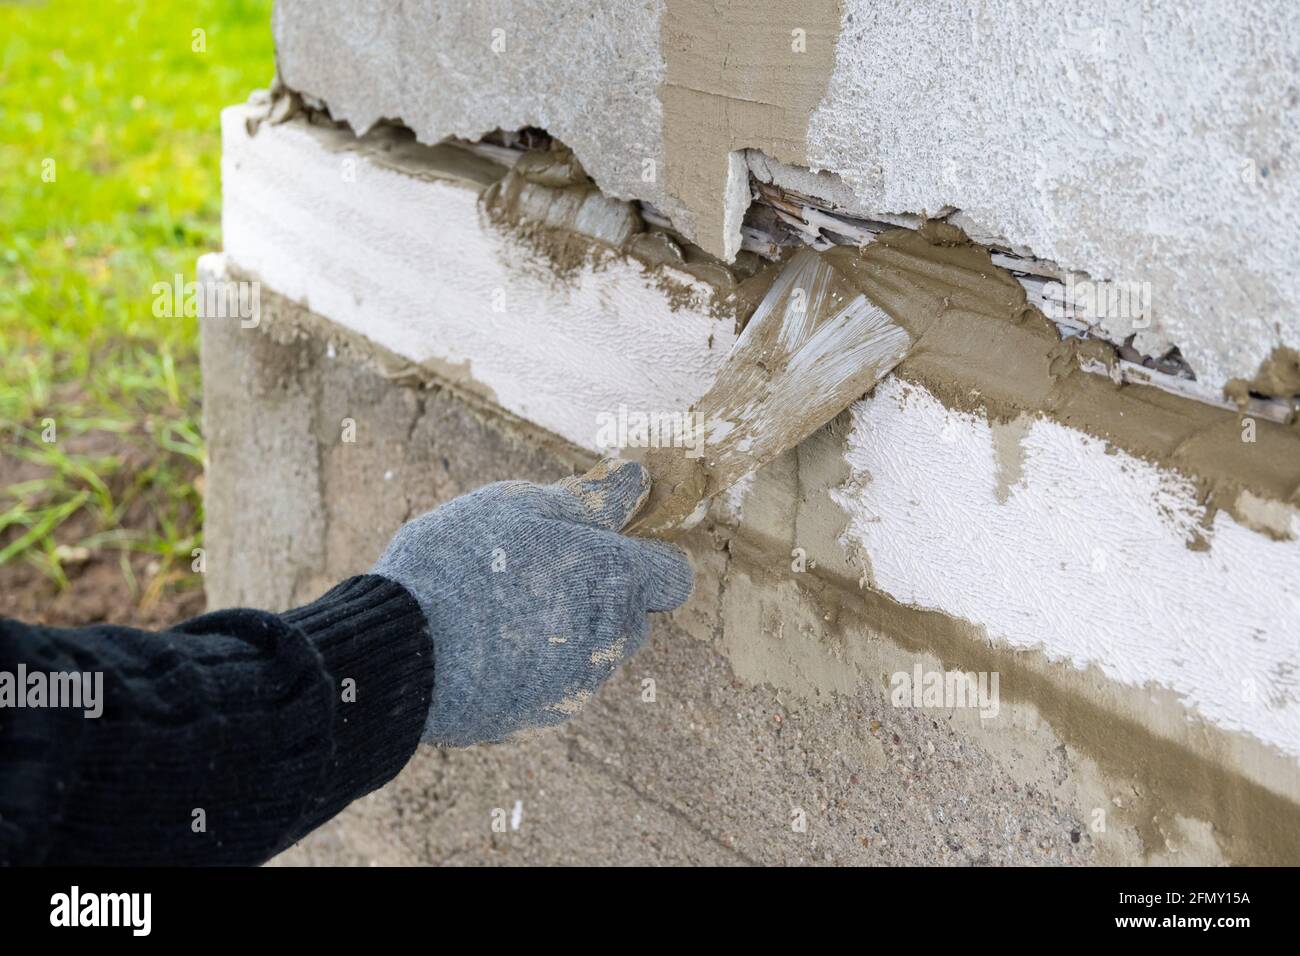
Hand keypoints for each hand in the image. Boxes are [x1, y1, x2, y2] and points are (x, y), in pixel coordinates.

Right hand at [372, 459, 692, 745]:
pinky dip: (537, 665)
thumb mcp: (522, 505)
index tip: (611, 546)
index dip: (648, 558)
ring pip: (596, 652)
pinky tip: (491, 646)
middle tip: (545, 572)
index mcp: (616, 577)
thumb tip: (633, 479)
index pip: (673, 576)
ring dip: (571, 630)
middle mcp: (612, 636)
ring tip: (510, 609)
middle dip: (604, 595)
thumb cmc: (464, 563)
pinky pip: (556, 684)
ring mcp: (579, 683)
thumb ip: (589, 499)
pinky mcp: (542, 717)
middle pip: (633, 615)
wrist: (405, 651)